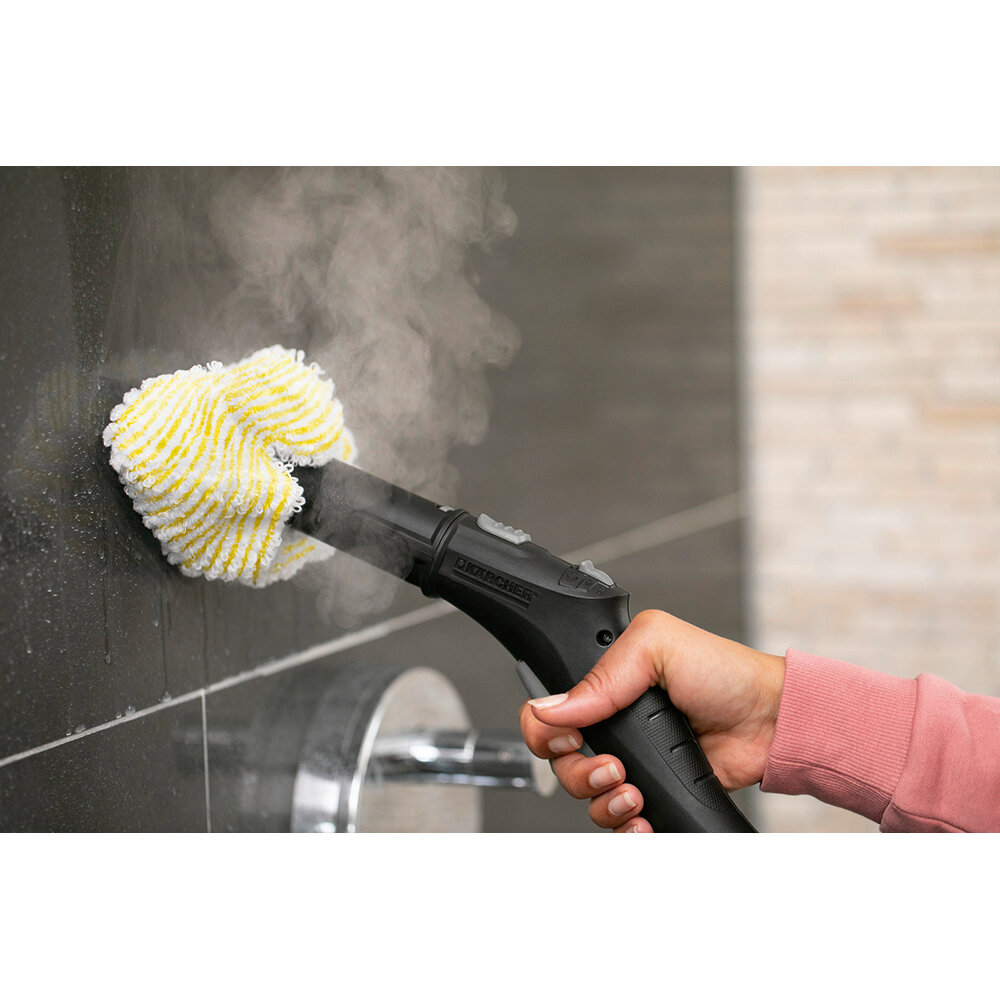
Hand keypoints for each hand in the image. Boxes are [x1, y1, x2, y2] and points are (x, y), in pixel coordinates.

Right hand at [518, 609, 785, 831]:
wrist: (769, 722)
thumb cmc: (724, 672)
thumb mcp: (656, 646)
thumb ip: (601, 675)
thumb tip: (551, 707)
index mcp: (604, 685)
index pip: (548, 711)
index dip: (546, 730)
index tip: (569, 737)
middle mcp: (613, 724)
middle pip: (562, 762)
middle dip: (580, 773)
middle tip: (614, 768)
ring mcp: (634, 761)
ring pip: (587, 797)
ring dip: (604, 802)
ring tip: (635, 794)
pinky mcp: (655, 792)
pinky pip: (619, 821)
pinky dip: (624, 826)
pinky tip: (642, 818)